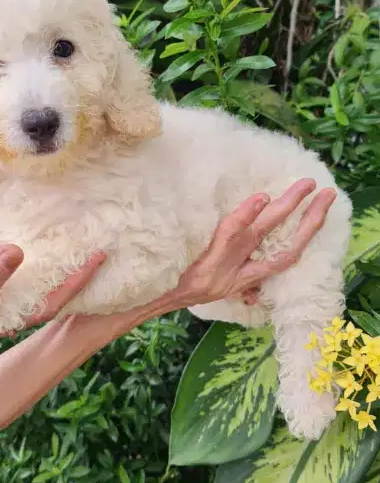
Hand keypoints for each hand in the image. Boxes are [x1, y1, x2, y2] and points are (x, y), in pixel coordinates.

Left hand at [156, 179, 335, 313]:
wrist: (157, 295)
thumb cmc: (183, 279)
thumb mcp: (209, 273)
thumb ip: (229, 249)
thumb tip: (251, 221)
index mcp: (247, 272)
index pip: (287, 251)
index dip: (307, 229)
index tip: (322, 204)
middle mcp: (243, 267)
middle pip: (283, 239)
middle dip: (307, 215)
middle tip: (325, 190)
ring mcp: (229, 260)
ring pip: (263, 231)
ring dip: (285, 207)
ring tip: (304, 186)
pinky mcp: (210, 257)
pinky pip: (230, 232)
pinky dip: (245, 215)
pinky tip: (261, 199)